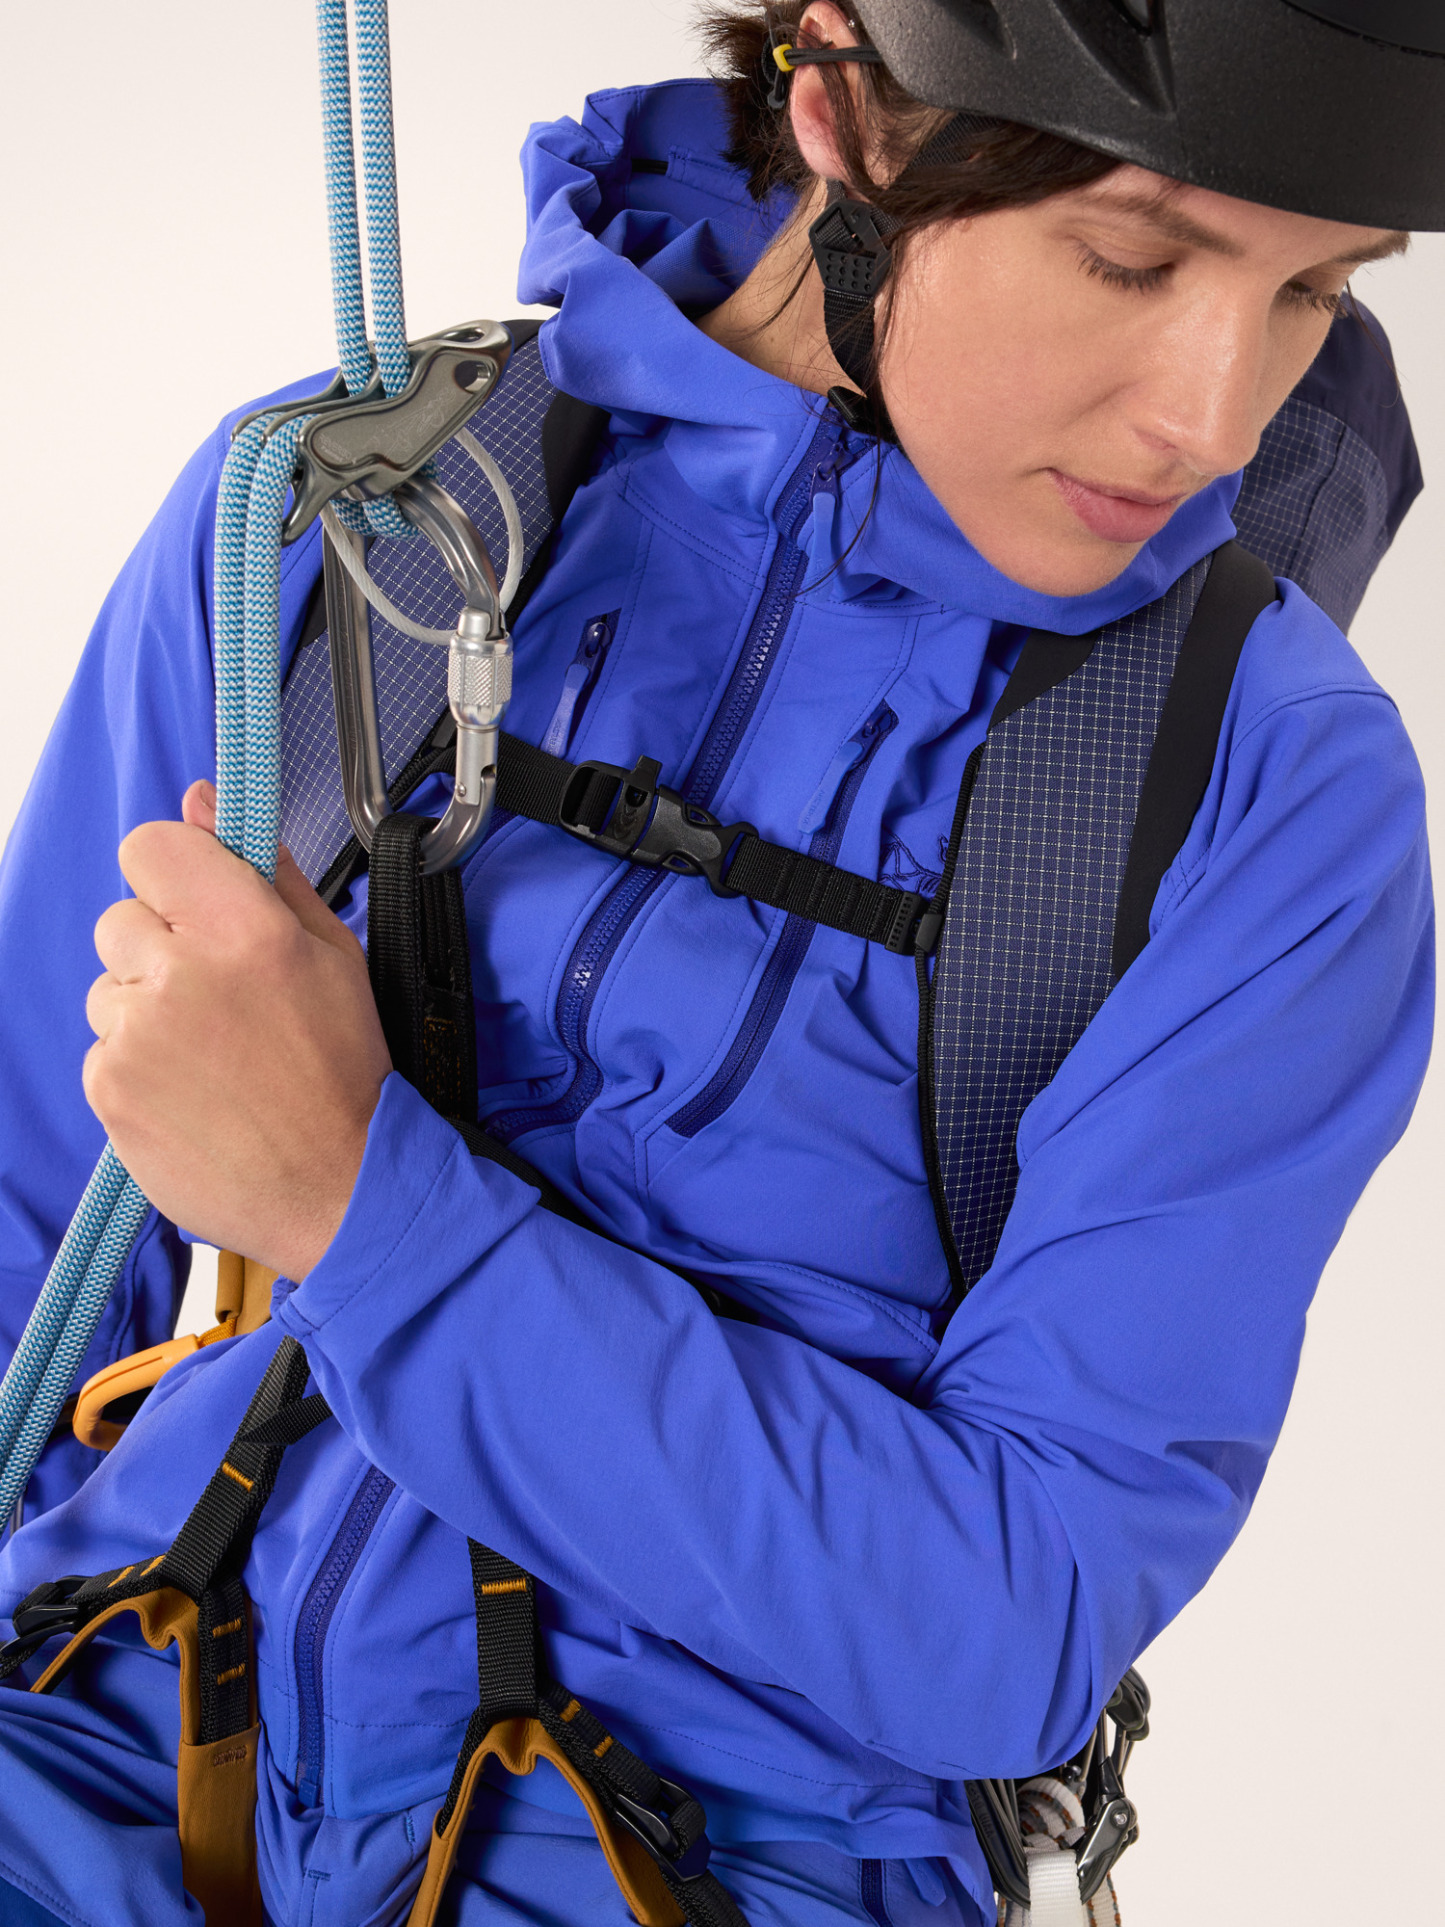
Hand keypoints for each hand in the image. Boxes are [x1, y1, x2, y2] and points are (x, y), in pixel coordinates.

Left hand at [84, 781, 391, 1277]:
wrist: (338, 1187)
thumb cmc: (343, 1072)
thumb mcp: (332, 955)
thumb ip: (264, 871)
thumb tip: (202, 803)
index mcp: (245, 928)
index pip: (149, 848)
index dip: (170, 873)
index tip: (194, 905)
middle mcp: (181, 973)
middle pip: (121, 919)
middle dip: (160, 949)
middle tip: (218, 999)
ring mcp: (136, 1034)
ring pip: (109, 989)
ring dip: (147, 1011)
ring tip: (212, 1055)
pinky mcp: (110, 1090)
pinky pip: (103, 1051)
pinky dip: (137, 1068)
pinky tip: (193, 1091)